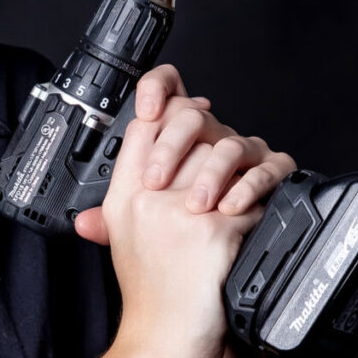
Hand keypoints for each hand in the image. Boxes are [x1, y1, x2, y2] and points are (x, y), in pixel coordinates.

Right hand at [74, 64, 295, 357]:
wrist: (161, 341)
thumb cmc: (149, 294)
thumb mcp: (122, 235)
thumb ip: (131, 192)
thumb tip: (156, 152)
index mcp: (121, 197)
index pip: (140, 129)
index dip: (165, 113)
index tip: (186, 114)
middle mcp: (146, 199)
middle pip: (185, 137)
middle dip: (211, 141)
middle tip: (223, 153)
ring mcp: (179, 214)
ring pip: (220, 160)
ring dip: (240, 173)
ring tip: (241, 191)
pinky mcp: (213, 232)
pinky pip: (248, 200)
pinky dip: (258, 207)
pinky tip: (254, 221)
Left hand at [75, 65, 294, 243]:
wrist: (218, 269)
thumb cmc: (180, 242)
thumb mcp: (144, 225)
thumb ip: (112, 217)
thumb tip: (83, 222)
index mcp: (179, 138)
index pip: (169, 92)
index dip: (157, 88)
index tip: (145, 110)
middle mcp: (210, 137)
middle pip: (192, 117)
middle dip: (170, 147)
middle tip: (155, 181)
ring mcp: (245, 152)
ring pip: (228, 144)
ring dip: (209, 174)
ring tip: (194, 206)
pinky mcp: (275, 172)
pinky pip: (267, 168)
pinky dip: (247, 187)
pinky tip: (229, 206)